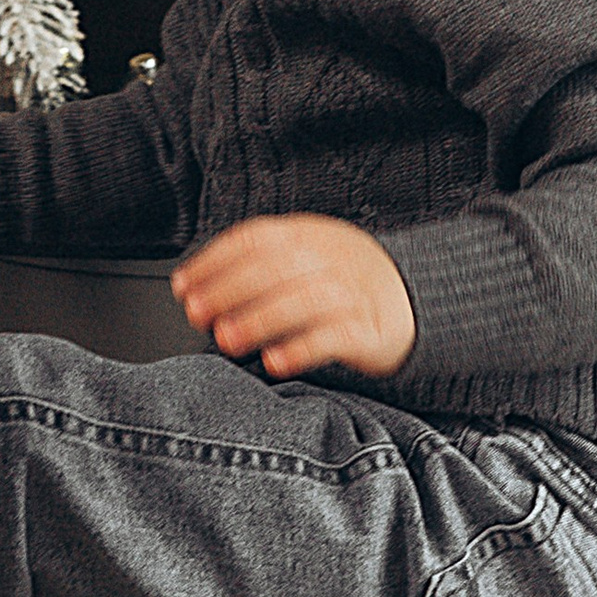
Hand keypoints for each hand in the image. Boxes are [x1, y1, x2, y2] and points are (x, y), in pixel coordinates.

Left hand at [173, 215, 416, 378]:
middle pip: (274, 267)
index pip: (255, 238)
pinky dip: (303, 348)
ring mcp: (353, 293)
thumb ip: (261, 267)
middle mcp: (330, 258)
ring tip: (226, 339)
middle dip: (228, 289)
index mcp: (308, 235)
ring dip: (259, 319)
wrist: (413, 299)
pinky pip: (336, 337)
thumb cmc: (343, 281)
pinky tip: (276, 361)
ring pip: (303, 299)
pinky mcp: (371, 331)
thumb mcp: (307, 256)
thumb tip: (198, 288)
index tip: (183, 285)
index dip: (214, 260)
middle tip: (197, 313)